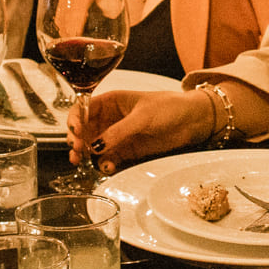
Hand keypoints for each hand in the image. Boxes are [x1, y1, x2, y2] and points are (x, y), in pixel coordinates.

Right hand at [69, 88, 212, 170]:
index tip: (75, 132)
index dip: (75, 120)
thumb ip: (119, 131)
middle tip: (76, 151)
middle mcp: (111, 118)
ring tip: (84, 162)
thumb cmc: (170, 108)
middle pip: (84, 130)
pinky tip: (106, 167)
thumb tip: (96, 145)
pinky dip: (104, 164)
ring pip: (93, 147)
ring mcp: (118, 136)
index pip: (83, 108)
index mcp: (112, 101)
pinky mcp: (127, 151)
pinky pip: (108, 159)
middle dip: (76, 140)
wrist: (193, 121)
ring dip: (86, 155)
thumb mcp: (142, 116)